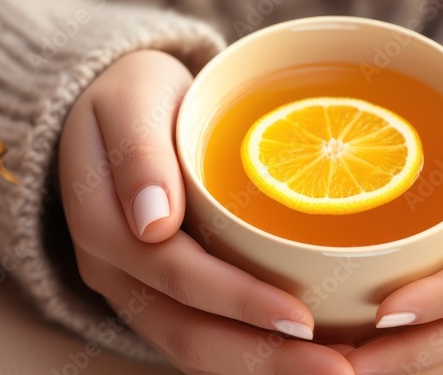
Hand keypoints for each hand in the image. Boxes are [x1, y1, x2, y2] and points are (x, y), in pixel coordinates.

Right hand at [59, 51, 352, 373]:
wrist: (115, 108)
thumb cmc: (132, 95)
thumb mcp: (129, 98)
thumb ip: (138, 151)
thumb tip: (152, 222)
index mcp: (104, 225)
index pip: (177, 275)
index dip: (238, 301)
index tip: (303, 318)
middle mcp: (115, 272)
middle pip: (189, 332)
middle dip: (264, 359)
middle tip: (339, 369)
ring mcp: (136, 289)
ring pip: (195, 348)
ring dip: (263, 369)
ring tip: (333, 372)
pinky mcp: (160, 294)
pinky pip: (202, 338)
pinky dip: (251, 355)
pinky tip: (304, 358)